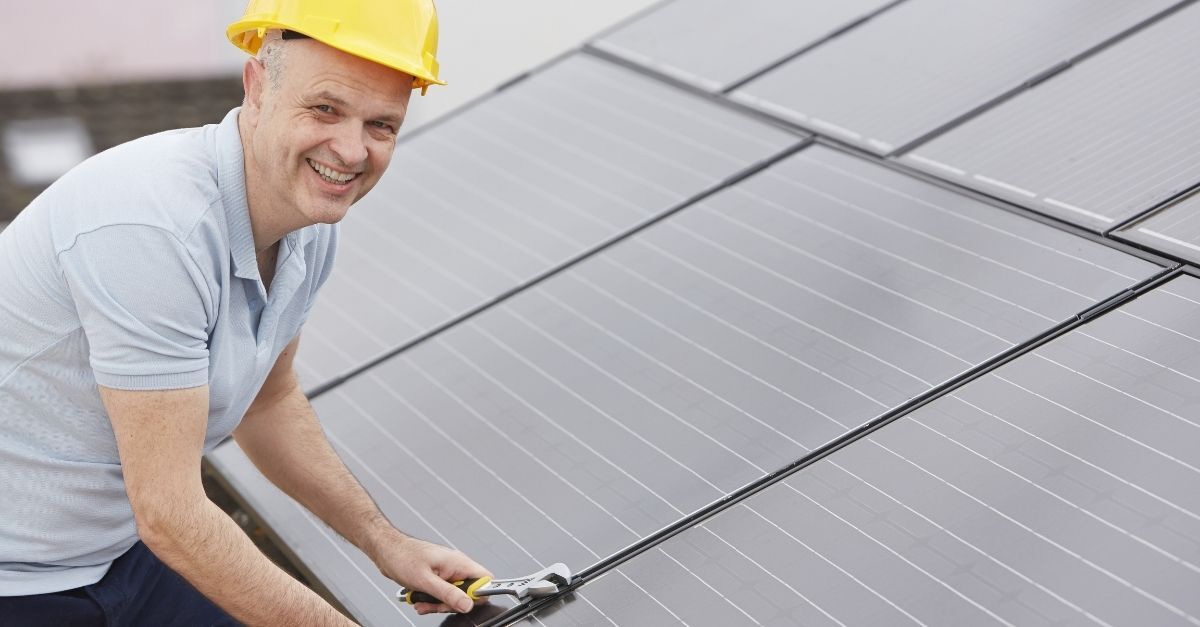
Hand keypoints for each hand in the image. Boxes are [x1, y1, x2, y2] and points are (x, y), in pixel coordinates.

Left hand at [376, 535, 491, 614]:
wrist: (386, 550)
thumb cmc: (402, 557)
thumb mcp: (426, 581)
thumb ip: (448, 594)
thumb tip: (468, 604)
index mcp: (458, 562)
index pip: (485, 579)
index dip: (478, 595)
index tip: (462, 603)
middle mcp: (455, 566)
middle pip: (468, 592)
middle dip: (451, 603)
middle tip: (435, 604)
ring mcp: (447, 571)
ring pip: (454, 595)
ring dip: (438, 603)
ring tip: (422, 602)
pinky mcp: (438, 576)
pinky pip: (442, 593)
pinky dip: (431, 600)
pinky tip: (420, 600)